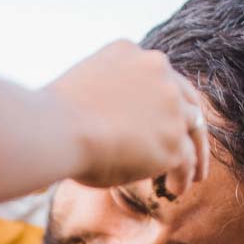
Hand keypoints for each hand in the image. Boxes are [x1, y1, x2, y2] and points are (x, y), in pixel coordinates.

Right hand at [45, 40, 209, 195]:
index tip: (161, 117)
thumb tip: (85, 123)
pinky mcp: (172, 140)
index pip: (157, 74)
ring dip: (195, 153)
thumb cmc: (48, 120)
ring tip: (194, 174)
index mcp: (130, 53)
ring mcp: (170, 105)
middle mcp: (158, 70)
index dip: (162, 99)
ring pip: (194, 129)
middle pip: (185, 98)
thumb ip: (93, 99)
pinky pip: (186, 160)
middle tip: (190, 142)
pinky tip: (177, 190)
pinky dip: (184, 175)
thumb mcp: (73, 92)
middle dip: (190, 122)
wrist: (56, 129)